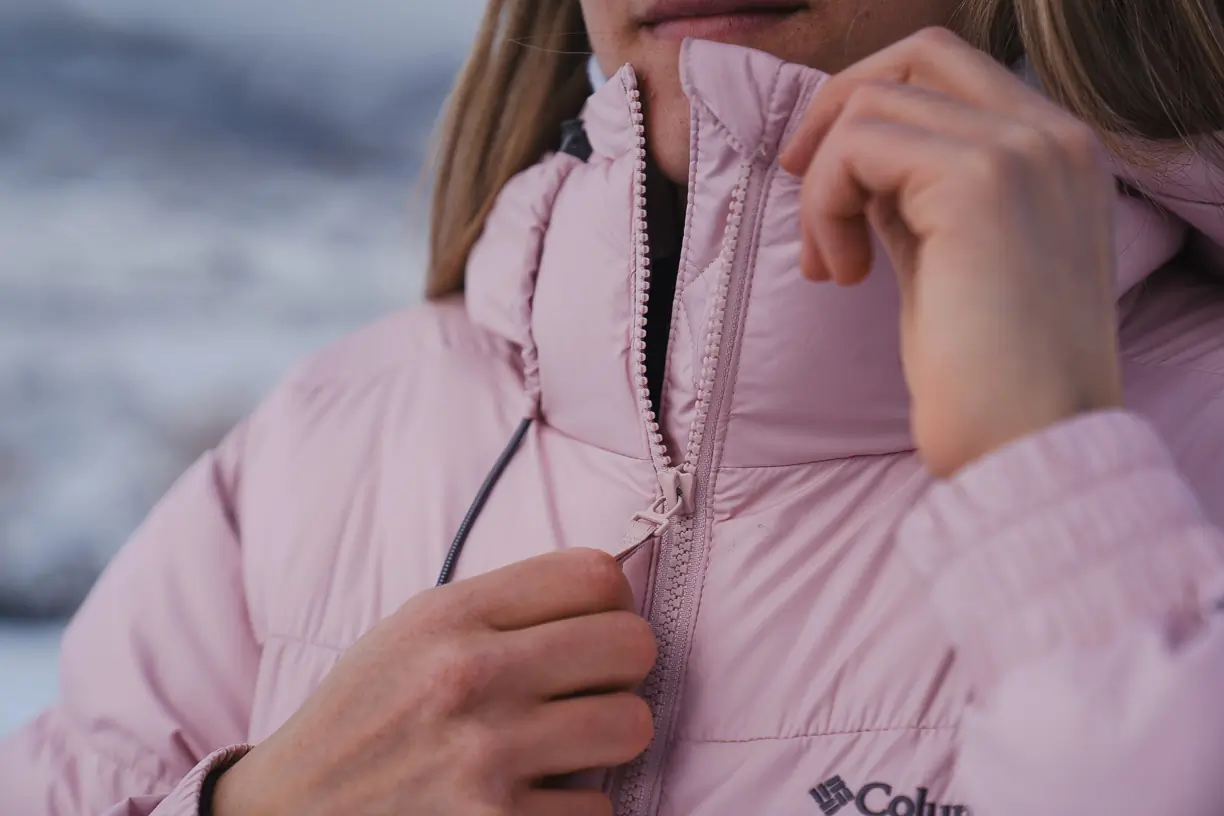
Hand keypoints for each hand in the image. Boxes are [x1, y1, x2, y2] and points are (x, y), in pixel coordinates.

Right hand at [211, 549, 656, 815]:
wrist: (289, 815)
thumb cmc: (364, 719)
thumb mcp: (412, 633)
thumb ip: (502, 608)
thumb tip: (611, 596)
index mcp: (448, 615)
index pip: (596, 575)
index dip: (614, 602)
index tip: (598, 626)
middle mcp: (470, 676)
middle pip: (632, 645)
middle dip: (621, 670)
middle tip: (589, 689)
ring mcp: (485, 757)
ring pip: (632, 725)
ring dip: (607, 740)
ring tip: (564, 746)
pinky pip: (600, 806)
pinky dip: (574, 808)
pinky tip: (530, 797)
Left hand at [780, 28, 1123, 477]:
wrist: (1028, 448)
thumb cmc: (986, 379)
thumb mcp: (949, 264)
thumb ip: (918, 201)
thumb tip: (857, 164)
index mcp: (1058, 156)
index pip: (951, 71)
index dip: (869, 105)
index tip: (818, 174)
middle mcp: (1056, 137)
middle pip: (919, 56)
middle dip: (837, 112)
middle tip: (796, 178)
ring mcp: (1025, 151)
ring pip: (874, 104)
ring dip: (824, 184)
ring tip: (831, 266)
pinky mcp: (981, 180)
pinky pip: (858, 146)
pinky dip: (825, 202)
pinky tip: (841, 275)